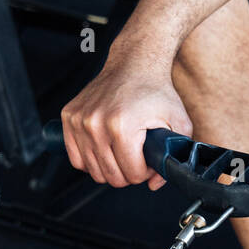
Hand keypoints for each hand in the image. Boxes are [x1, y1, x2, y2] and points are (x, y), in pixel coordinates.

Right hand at [60, 54, 192, 189]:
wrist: (134, 64)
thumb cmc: (156, 93)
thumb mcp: (179, 123)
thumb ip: (173, 157)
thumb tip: (154, 184)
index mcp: (122, 126)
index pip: (133, 174)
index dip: (146, 172)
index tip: (149, 158)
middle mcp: (96, 123)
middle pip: (112, 176)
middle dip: (129, 173)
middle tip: (137, 157)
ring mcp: (79, 120)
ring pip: (93, 171)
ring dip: (110, 168)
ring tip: (122, 152)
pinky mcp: (68, 116)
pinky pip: (76, 158)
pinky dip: (90, 161)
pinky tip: (104, 150)